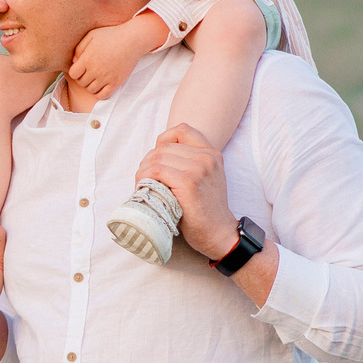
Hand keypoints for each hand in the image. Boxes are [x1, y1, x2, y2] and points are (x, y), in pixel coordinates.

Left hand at [66, 11, 167, 97]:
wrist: (133, 40)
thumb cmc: (111, 35)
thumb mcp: (91, 35)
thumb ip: (79, 48)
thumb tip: (74, 61)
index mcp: (87, 59)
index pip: (73, 74)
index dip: (75, 71)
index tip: (80, 68)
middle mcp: (95, 70)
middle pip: (81, 83)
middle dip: (82, 78)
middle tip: (88, 72)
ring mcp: (106, 78)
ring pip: (91, 90)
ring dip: (90, 86)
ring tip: (95, 78)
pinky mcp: (116, 83)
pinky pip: (103, 95)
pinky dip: (100, 93)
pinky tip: (102, 85)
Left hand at [134, 124, 243, 262]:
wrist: (219, 233)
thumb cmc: (205, 210)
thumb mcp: (206, 178)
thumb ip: (190, 162)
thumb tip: (157, 154)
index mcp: (212, 153)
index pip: (182, 129)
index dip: (163, 140)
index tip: (157, 159)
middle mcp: (207, 157)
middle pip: (164, 147)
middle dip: (148, 162)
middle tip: (144, 179)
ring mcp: (199, 169)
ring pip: (157, 158)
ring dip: (144, 171)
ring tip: (143, 185)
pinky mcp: (189, 183)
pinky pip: (157, 171)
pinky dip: (145, 178)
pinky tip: (144, 188)